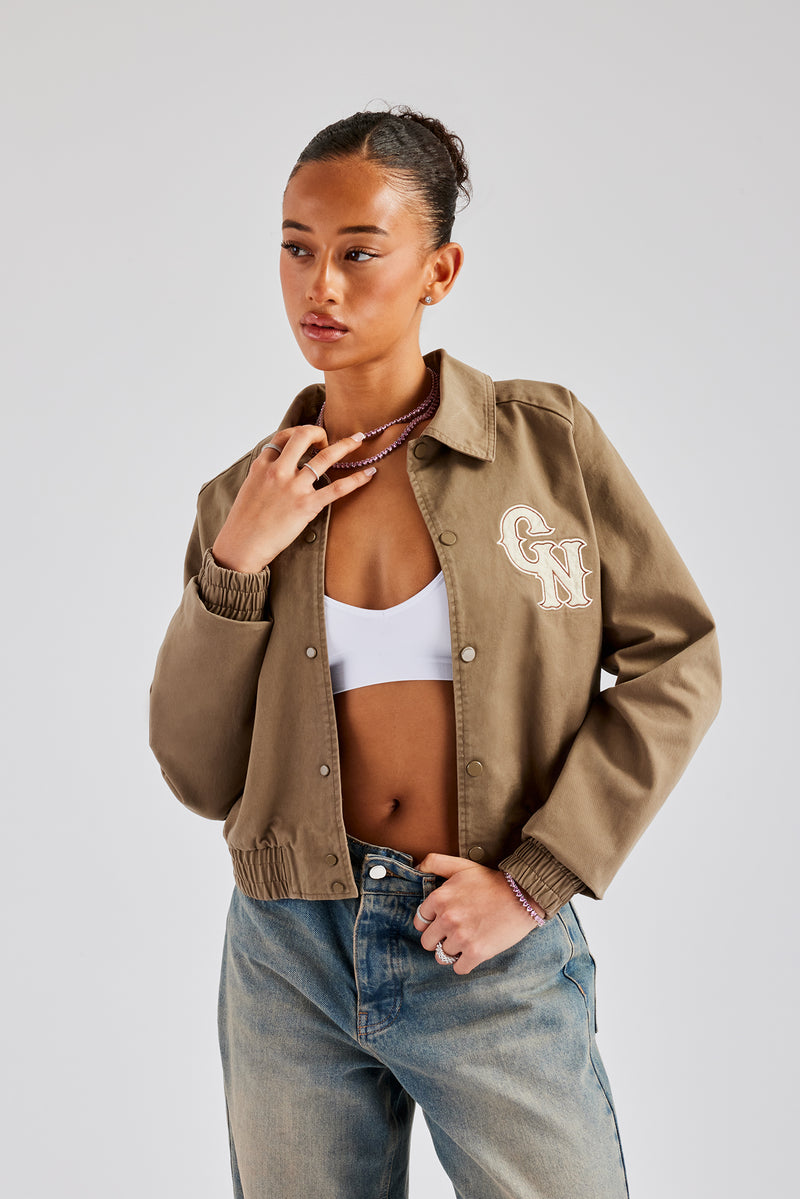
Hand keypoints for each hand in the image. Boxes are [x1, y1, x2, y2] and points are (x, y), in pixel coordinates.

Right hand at [212, 425, 374, 572]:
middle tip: (329, 439)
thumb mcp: (249, 489)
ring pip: (325, 457)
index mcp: (262, 465)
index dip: (298, 433)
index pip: (283, 437)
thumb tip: (279, 469)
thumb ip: (265, 474)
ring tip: (360, 439)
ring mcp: (293, 487)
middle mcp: (278, 471)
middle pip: (303, 436)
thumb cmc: (244, 523)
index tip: (308, 439)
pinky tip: (370, 473)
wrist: (241, 547)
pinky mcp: (307, 506)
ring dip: (346, 445)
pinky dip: (356, 479)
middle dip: (320, 432)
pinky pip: (337, 488)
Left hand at [412, 854, 545, 974]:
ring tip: (468, 940)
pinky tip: (474, 951)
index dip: (431, 923)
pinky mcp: (476, 952)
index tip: (444, 922)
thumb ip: (435, 862)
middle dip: (439, 939)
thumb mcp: (461, 866)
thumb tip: (416, 868)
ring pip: (442, 957)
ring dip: (453, 951)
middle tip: (455, 933)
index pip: (420, 922)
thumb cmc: (491, 881)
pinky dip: (465, 963)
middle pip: (427, 943)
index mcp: (439, 898)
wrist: (523, 896)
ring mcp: (461, 937)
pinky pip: (459, 968)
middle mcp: (447, 918)